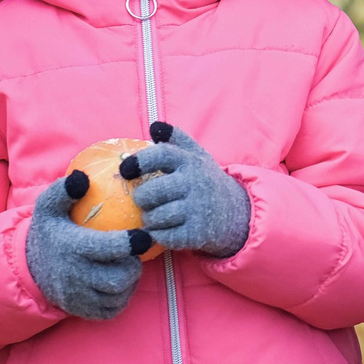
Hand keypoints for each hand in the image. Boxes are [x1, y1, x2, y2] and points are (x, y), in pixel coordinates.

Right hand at [26, 172, 149, 320]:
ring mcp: (78, 297)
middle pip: (118, 278)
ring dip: (129, 282)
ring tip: (126, 266)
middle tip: (134, 254)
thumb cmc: (50, 232)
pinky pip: (112, 309)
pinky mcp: (81, 311)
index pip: (107, 248)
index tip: (144, 236)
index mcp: (71, 248)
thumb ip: (63, 190)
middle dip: (133, 266)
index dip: (131, 243)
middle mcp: (74, 276)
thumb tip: (82, 178)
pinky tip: (118, 282)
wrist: (29, 267)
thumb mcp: (48, 207)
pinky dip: (121, 297)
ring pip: (118, 295)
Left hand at [129, 121, 251, 258]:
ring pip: (155, 216)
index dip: (139, 161)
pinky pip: (164, 237)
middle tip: (145, 201)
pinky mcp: (197, 233)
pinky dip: (159, 235)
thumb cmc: (208, 183)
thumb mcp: (198, 157)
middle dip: (142, 198)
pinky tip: (163, 230)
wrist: (238, 214)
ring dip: (149, 219)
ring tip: (154, 216)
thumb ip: (177, 139)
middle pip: (151, 192)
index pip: (161, 155)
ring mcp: (197, 209)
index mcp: (191, 163)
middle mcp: (195, 184)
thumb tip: (155, 126)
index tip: (125, 171)